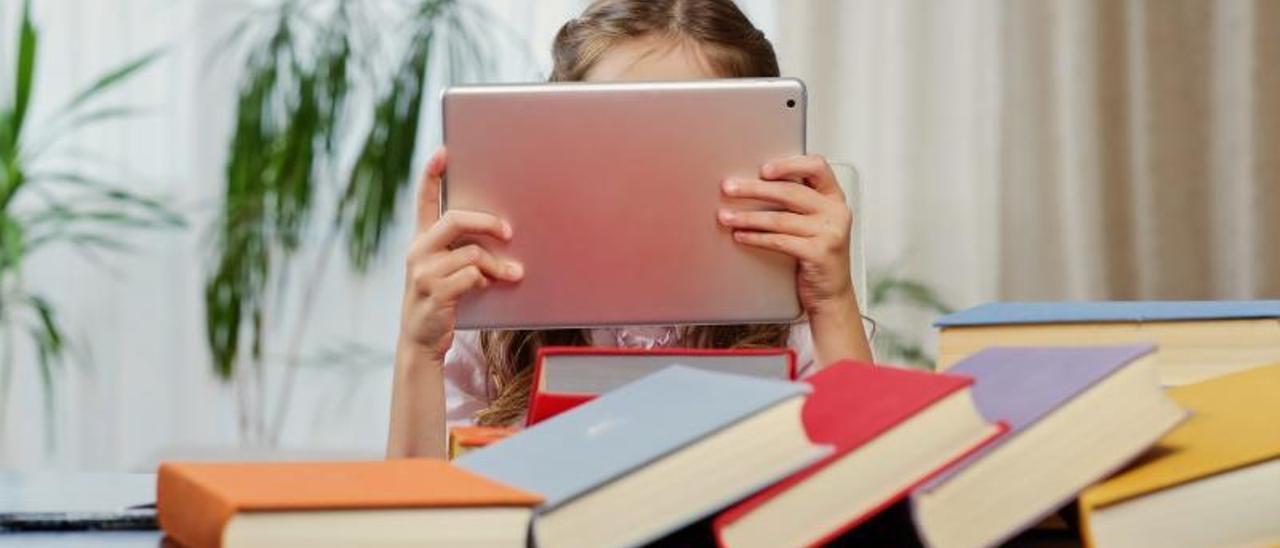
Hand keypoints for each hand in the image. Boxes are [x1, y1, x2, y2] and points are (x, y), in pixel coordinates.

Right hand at [399, 148, 523, 359]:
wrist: (422, 341)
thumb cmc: (442, 300)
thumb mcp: (445, 270)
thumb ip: (461, 251)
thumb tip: (501, 234)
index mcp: (421, 240)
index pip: (424, 201)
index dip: (431, 175)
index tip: (444, 152)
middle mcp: (417, 251)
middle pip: (455, 220)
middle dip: (487, 222)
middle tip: (509, 232)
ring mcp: (423, 272)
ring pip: (471, 253)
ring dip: (497, 265)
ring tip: (512, 274)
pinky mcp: (434, 293)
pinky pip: (471, 276)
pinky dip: (484, 281)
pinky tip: (485, 289)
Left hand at [718, 154, 854, 315]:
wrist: (832, 291)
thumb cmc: (818, 252)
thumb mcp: (814, 221)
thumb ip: (796, 201)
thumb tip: (753, 184)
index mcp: (834, 197)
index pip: (816, 167)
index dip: (789, 165)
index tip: (763, 169)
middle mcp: (835, 211)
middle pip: (790, 191)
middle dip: (754, 189)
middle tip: (729, 188)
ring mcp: (829, 232)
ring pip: (780, 218)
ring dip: (748, 217)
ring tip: (726, 216)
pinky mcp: (819, 253)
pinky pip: (779, 241)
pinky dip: (756, 238)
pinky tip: (741, 236)